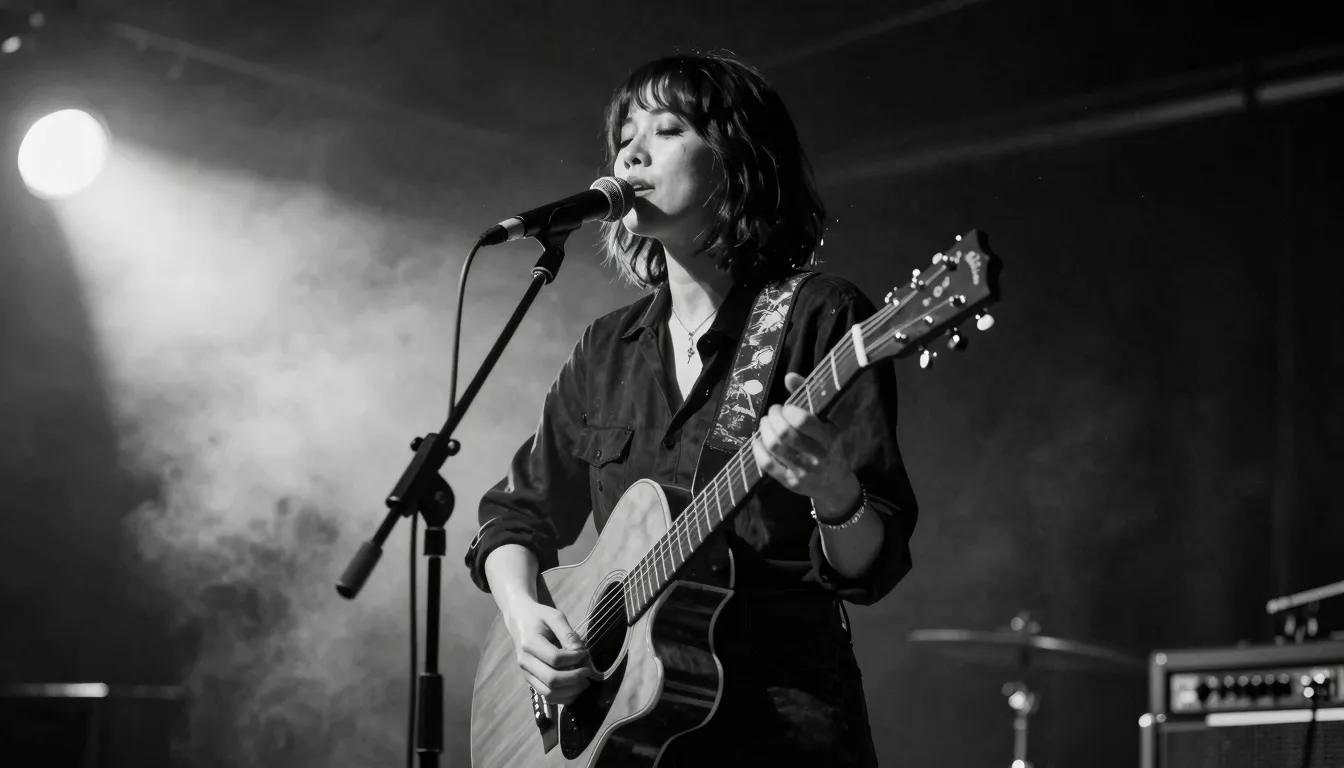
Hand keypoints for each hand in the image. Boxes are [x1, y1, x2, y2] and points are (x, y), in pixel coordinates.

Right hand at [503, 599, 600, 705]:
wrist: (520, 621)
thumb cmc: (539, 617)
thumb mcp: (555, 617)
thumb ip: (568, 634)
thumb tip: (580, 652)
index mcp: (530, 643)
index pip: (555, 658)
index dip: (574, 658)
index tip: (585, 653)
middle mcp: (525, 662)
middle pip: (552, 680)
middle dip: (575, 678)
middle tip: (588, 671)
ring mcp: (527, 674)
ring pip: (549, 693)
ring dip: (571, 690)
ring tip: (584, 681)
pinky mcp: (531, 682)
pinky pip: (548, 697)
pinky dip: (565, 697)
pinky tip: (576, 687)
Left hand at [752, 372, 860, 513]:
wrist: (834, 484)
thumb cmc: (829, 447)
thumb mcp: (827, 423)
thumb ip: (809, 397)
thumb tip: (788, 376)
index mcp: (829, 438)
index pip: (804, 421)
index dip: (788, 410)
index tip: (786, 407)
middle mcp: (817, 456)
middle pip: (784, 433)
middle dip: (773, 417)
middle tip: (773, 412)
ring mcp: (802, 471)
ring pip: (774, 447)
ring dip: (764, 429)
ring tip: (766, 423)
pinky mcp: (789, 482)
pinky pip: (767, 464)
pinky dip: (758, 448)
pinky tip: (758, 440)